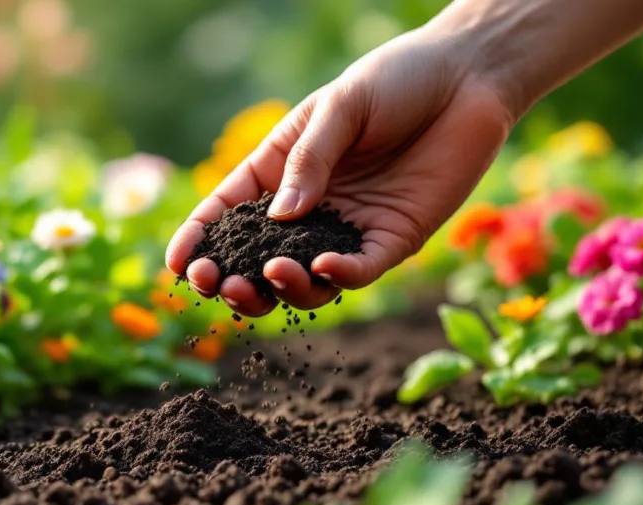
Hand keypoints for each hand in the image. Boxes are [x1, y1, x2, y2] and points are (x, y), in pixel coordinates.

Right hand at [165, 27, 513, 316]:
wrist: (466, 77)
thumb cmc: (393, 81)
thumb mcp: (339, 108)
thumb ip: (308, 162)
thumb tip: (279, 220)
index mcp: (278, 171)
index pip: (226, 213)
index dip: (198, 240)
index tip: (177, 265)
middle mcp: (307, 209)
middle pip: (258, 260)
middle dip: (233, 281)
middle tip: (220, 286)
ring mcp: (347, 229)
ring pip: (306, 279)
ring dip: (284, 287)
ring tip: (272, 275)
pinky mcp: (391, 240)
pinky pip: (360, 270)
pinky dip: (341, 276)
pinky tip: (327, 266)